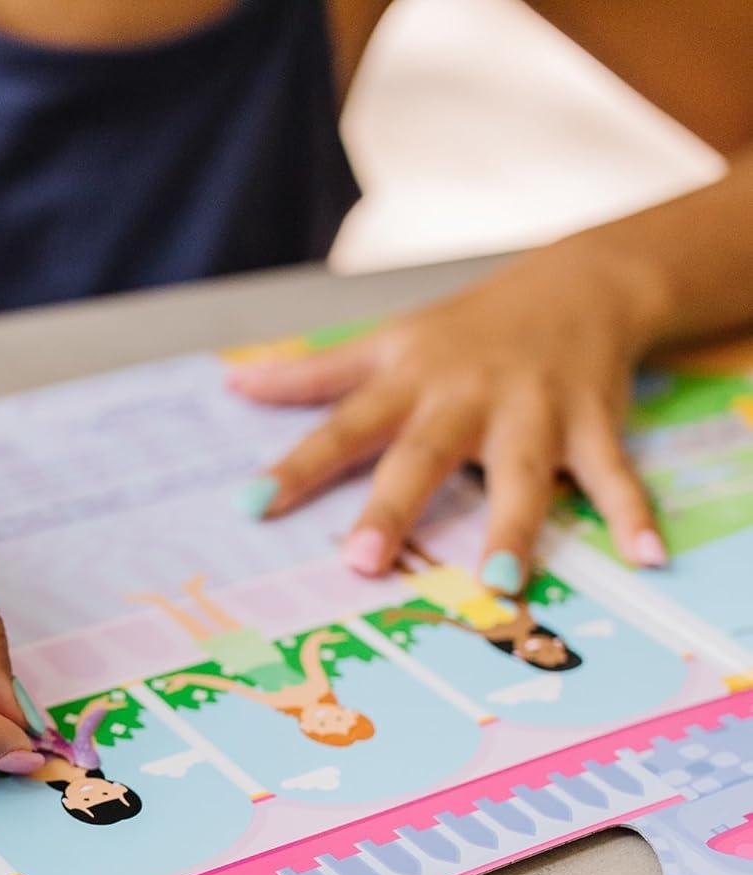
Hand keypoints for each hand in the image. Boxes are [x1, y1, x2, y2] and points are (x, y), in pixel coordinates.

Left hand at [227, 242, 669, 589]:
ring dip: (514, 527)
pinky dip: (634, 513)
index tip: (252, 508)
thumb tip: (234, 382)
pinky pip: (614, 474)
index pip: (340, 429)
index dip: (296, 468)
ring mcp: (533, 412)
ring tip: (499, 584)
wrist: (579, 283)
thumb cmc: (466, 330)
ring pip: (522, 473)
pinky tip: (646, 556)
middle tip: (362, 562)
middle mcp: (465, 398)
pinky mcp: (592, 424)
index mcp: (408, 382)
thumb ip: (312, 374)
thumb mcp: (386, 343)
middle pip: (423, 456)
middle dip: (393, 507)